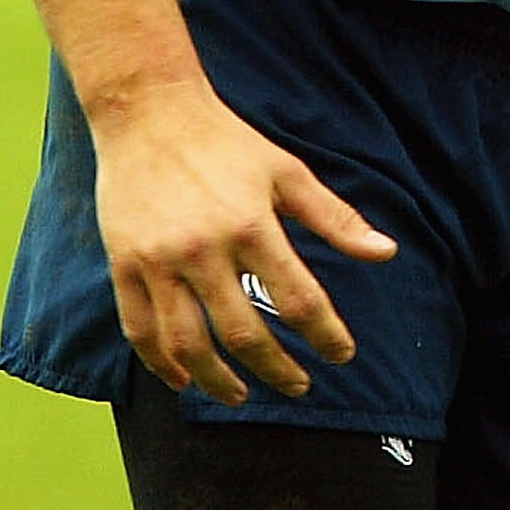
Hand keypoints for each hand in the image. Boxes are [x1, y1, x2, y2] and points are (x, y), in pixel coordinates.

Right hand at [90, 78, 398, 404]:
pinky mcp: (124, 266)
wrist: (149, 114)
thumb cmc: (226, 142)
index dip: (324, 334)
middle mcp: (203, 250)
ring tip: (241, 395)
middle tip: (299, 386)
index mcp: (251, 225)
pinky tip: (183, 380)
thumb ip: (336, 218)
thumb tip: (386, 254)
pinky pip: (139, 330)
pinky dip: (160, 364)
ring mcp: (158, 261)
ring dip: (217, 381)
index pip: (297, 298)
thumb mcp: (287, 172)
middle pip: (242, 333)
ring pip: (188, 344)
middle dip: (277, 369)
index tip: (341, 355)